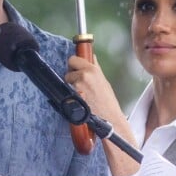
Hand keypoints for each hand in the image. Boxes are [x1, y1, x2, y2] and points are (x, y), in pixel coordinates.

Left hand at [66, 55, 140, 175]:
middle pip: (68, 69)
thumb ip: (95, 68)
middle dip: (72, 74)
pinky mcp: (72, 97)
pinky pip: (66, 91)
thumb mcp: (104, 81)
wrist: (109, 118)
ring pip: (67, 80)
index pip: (73, 59)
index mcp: (92, 70)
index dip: (74, 64)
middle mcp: (83, 76)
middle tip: (78, 82)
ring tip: (81, 93)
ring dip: (71, 85)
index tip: (76, 68)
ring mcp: (77, 86)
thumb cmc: (108, 101)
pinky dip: (70, 94)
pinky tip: (78, 99)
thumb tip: (91, 57)